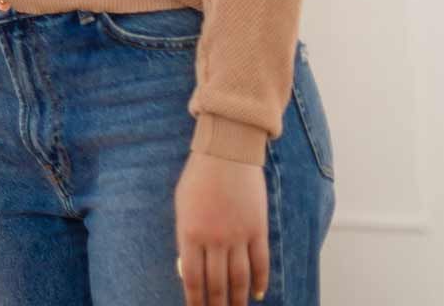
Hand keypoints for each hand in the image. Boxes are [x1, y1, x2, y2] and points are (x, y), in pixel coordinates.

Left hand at [175, 151, 269, 305]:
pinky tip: (258, 293)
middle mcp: (214, 239)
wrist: (227, 153)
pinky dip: (260, 281)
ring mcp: (238, 235)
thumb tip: (189, 265)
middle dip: (217, 304)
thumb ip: (186, 235)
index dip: (195, 299)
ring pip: (239, 278)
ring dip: (238, 299)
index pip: (192, 278)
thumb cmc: (198, 177)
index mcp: (190, 233)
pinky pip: (261, 262)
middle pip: (217, 283)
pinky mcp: (258, 229)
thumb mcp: (182, 206)